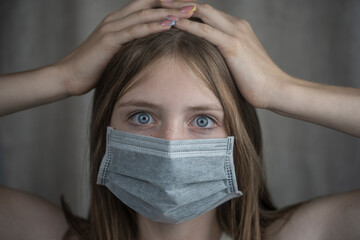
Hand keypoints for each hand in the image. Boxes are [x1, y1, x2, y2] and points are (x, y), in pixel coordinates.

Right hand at [55, 0, 195, 95]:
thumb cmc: (94, 67)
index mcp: (119, 21)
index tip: (187, 5)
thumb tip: (149, 51)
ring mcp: (112, 28)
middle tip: (193, 3)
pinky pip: (135, 30)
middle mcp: (116, 19)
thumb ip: (131, 47)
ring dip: (168, 12)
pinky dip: (153, 26)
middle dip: (172, 2)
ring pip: (144, 14)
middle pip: (149, 4)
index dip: (167, 3)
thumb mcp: (116, 53)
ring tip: (188, 11)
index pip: (147, 5)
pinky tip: (169, 25)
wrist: (69, 75)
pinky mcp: (109, 40)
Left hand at [161, 2, 359, 136]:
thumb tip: (209, 61)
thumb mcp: (239, 63)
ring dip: (180, 9)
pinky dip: (188, 25)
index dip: (188, 8)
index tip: (171, 8)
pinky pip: (205, 30)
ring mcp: (235, 33)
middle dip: (180, 2)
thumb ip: (225, 55)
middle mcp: (236, 25)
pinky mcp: (233, 45)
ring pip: (203, 13)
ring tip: (161, 7)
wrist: (276, 89)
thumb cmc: (257, 81)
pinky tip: (173, 23)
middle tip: (160, 1)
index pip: (208, 12)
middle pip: (203, 7)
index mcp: (237, 28)